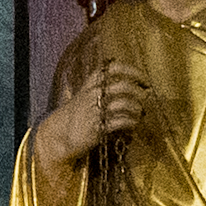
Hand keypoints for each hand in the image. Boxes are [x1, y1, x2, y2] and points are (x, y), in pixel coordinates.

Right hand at [29, 52, 151, 176]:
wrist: (58, 136)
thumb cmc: (75, 117)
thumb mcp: (85, 97)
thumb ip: (102, 90)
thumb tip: (129, 89)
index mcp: (90, 84)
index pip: (113, 68)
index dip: (132, 71)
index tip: (143, 79)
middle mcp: (93, 94)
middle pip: (122, 85)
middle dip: (139, 90)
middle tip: (146, 97)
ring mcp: (95, 110)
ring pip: (124, 102)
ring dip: (137, 107)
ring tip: (140, 112)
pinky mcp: (98, 127)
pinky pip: (121, 121)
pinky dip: (132, 121)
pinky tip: (134, 123)